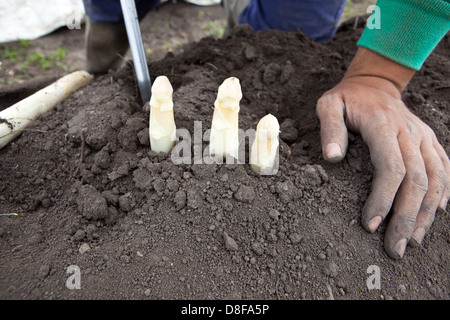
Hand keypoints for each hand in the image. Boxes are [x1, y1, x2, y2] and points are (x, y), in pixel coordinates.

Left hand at [316, 48, 448, 258]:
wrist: (375, 83)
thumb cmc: (348, 99)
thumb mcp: (329, 105)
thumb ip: (330, 128)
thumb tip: (332, 158)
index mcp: (384, 126)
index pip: (391, 168)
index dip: (384, 199)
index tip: (371, 225)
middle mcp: (410, 134)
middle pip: (418, 181)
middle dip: (407, 218)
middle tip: (396, 248)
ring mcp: (424, 138)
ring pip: (436, 179)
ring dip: (427, 213)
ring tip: (415, 241)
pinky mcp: (430, 142)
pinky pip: (445, 169)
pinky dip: (445, 193)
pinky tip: (436, 214)